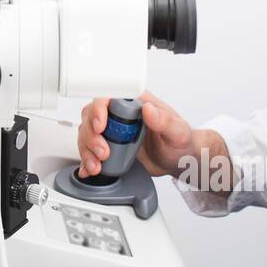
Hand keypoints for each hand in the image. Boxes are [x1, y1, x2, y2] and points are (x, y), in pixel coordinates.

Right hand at [77, 92, 194, 177]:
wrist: (178, 160)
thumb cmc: (179, 142)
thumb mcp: (177, 131)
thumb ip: (164, 120)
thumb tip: (148, 109)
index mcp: (135, 103)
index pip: (108, 97)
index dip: (99, 109)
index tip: (100, 126)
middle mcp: (120, 115)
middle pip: (91, 116)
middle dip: (91, 135)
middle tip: (103, 152)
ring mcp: (113, 131)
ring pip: (87, 133)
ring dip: (87, 149)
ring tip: (97, 165)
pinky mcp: (110, 147)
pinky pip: (90, 150)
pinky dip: (86, 160)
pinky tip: (88, 169)